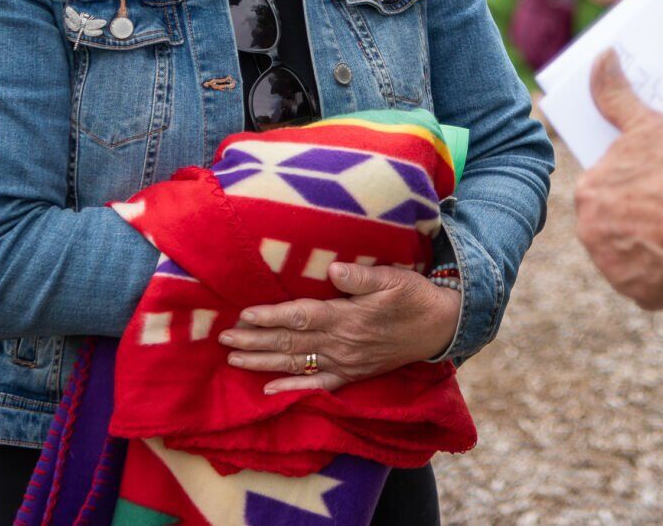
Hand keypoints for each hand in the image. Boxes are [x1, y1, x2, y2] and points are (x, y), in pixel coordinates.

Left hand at [220, 262, 460, 393]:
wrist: (440, 327)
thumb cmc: (414, 296)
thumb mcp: (394, 278)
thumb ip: (362, 277)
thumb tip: (334, 271)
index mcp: (347, 317)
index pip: (300, 317)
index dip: (270, 317)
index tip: (243, 316)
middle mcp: (341, 344)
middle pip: (290, 343)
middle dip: (254, 342)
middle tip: (223, 340)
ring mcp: (345, 362)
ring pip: (296, 365)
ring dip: (262, 363)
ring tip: (233, 360)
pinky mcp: (352, 374)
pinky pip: (317, 385)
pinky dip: (292, 389)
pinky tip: (268, 391)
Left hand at [574, 50, 662, 309]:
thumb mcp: (651, 125)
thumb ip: (616, 95)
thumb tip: (601, 58)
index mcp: (589, 192)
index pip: (606, 186)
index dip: (634, 181)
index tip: (657, 181)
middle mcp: (592, 234)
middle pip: (614, 221)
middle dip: (638, 215)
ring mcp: (616, 270)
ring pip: (630, 254)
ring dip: (649, 246)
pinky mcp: (642, 295)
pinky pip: (649, 283)